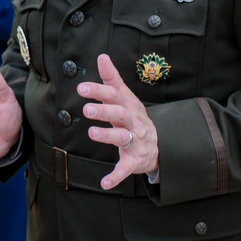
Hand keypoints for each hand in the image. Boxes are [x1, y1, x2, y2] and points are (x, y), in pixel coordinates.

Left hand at [79, 54, 158, 189]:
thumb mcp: (125, 97)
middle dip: (104, 111)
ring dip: (108, 136)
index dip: (98, 91)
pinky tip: (104, 183)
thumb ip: (112, 78)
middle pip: (120, 114)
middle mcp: (133, 122)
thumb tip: (102, 56)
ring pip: (123, 138)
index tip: (81, 88)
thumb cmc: (134, 117)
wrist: (158, 144)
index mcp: (128, 106)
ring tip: (92, 134)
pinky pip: (125, 169)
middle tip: (87, 110)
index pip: (113, 95)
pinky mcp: (135, 161)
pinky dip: (116, 176)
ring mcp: (135, 141)